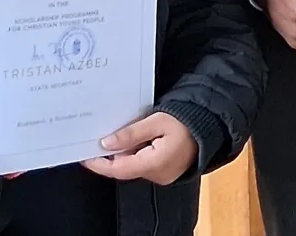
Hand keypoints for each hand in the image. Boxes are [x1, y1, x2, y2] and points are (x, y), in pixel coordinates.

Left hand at [82, 113, 196, 185]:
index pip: (119, 169)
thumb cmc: (187, 121)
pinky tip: (137, 139)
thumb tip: (106, 143)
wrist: (210, 126)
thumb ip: (131, 133)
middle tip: (101, 138)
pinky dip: (136, 153)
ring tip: (123, 134)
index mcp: (154, 163)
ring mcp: (162, 175)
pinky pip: (144, 164)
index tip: (85, 157)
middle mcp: (157, 174)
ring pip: (134, 166)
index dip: (99, 164)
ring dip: (125, 152)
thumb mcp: (157, 121)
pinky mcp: (165, 172)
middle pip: (125, 168)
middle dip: (112, 155)